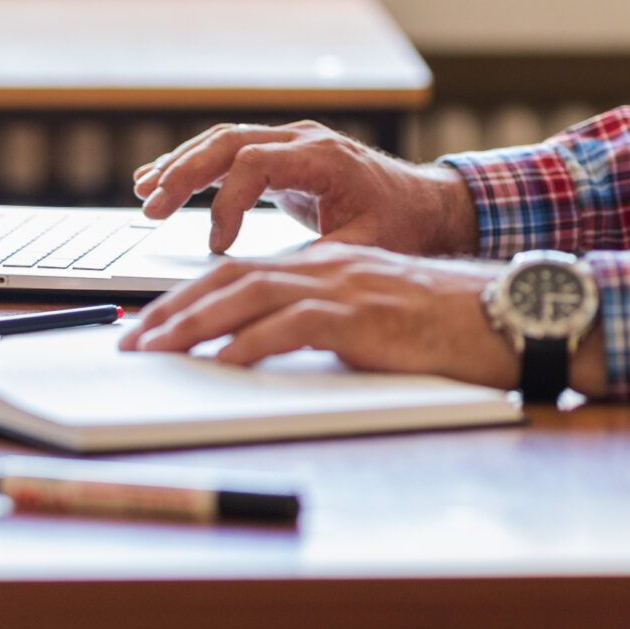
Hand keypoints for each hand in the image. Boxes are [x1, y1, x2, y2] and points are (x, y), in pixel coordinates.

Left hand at [121, 245, 517, 386]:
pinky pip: (288, 327)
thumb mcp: (371, 319)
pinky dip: (247, 344)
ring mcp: (340, 288)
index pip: (242, 274)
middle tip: (132, 341)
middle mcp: (325, 267)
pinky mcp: (356, 316)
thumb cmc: (442, 325)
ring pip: (246, 296)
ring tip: (154, 350)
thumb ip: (324, 324)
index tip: (153, 325)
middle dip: (173, 309)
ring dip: (192, 324)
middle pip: (230, 280)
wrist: (497, 316)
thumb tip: (272, 351)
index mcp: (326, 264)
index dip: (192, 298)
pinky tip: (218, 363)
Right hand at [133, 119, 478, 255]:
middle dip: (185, 173)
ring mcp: (292, 143)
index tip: (218, 245)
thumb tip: (268, 283)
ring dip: (182, 166)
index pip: (253, 163)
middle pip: (229, 141)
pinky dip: (197, 166)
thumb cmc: (403, 227)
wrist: (429, 207)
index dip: (227, 203)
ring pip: (224, 141)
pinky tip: (165, 181)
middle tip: (152, 207)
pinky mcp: (284, 156)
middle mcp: (304, 139)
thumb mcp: (364, 248)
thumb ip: (316, 259)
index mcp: (323, 157)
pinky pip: (232, 152)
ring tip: (145, 193)